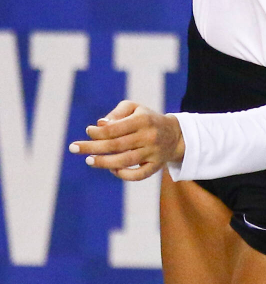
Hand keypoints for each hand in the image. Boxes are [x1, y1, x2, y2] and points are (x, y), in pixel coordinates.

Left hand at [69, 100, 183, 180]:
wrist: (175, 134)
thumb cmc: (147, 119)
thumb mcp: (135, 108)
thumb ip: (117, 114)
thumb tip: (99, 125)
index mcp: (142, 119)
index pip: (115, 128)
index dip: (98, 131)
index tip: (88, 131)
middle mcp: (148, 136)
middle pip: (116, 145)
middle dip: (92, 147)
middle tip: (74, 148)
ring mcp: (153, 153)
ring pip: (125, 161)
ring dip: (104, 162)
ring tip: (89, 161)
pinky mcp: (156, 166)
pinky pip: (138, 175)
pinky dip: (123, 174)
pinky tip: (112, 170)